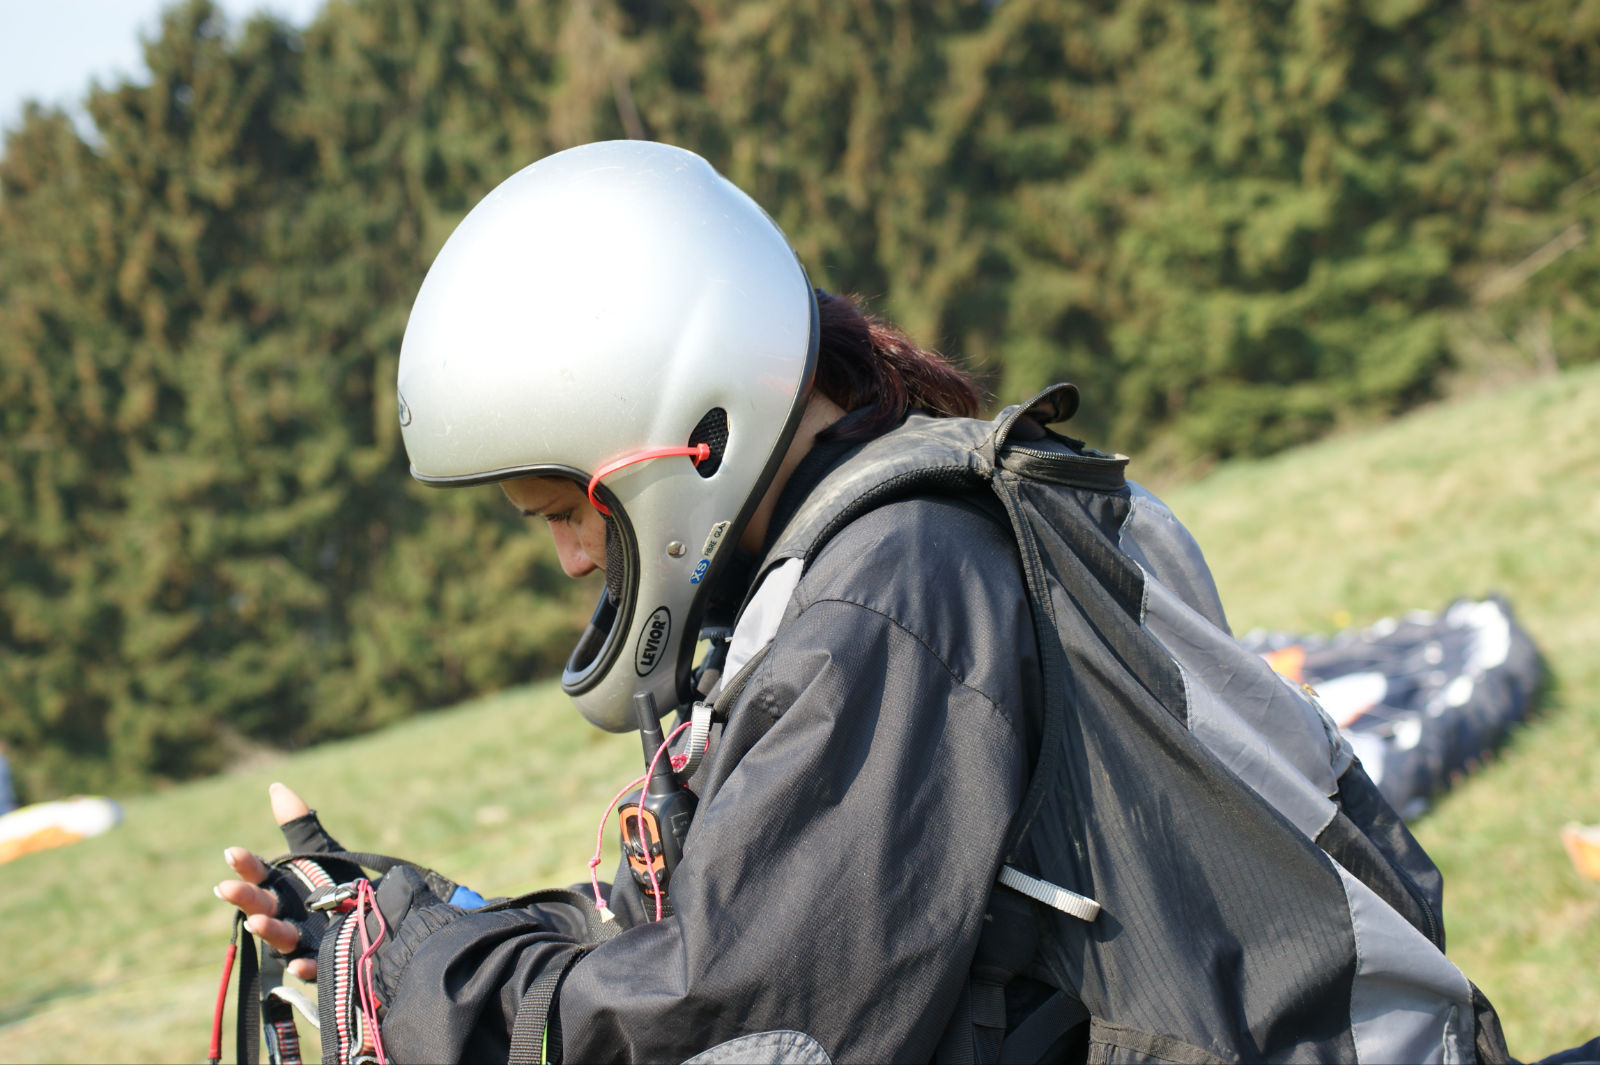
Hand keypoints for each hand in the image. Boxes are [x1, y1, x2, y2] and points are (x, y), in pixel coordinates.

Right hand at [214, 782, 321, 980]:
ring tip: (256, 922)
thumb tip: (276, 787)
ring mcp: (302, 942)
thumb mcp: (321, 853)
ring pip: (281, 938)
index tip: (232, 853)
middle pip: (261, 906)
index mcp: (281, 890)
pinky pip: (313, 967)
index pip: (257, 875)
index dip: (245, 865)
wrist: (381, 919)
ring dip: (267, 930)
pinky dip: (305, 965)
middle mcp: (285, 916)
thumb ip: (298, 824)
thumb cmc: (340, 887)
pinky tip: (300, 962)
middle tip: (227, 888)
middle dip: (245, 897)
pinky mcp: (322, 963)